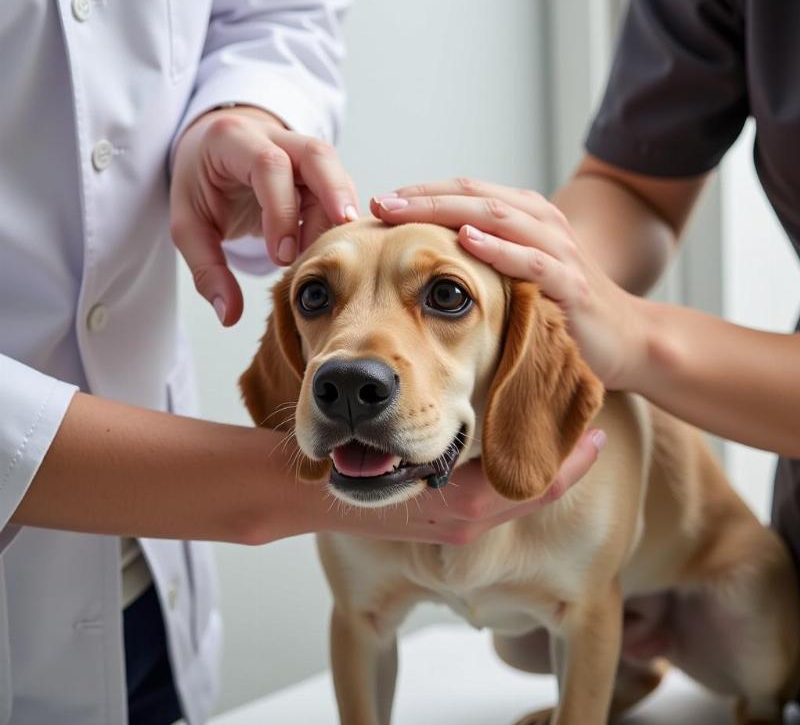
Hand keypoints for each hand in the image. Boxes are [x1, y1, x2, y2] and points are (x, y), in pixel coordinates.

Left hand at [171, 106, 358, 324]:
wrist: (212, 150)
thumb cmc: (201, 186)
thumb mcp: (189, 226)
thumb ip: (207, 270)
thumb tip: (229, 316)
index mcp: (234, 140)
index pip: (269, 166)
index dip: (281, 211)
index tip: (281, 257)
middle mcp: (274, 135)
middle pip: (317, 154)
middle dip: (335, 194)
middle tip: (342, 238)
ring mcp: (300, 147)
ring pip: (335, 170)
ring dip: (341, 211)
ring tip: (337, 252)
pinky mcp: (318, 166)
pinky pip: (339, 186)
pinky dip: (341, 215)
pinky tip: (338, 245)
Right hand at [322, 430, 605, 544]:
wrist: (303, 496)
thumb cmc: (344, 466)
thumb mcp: (401, 455)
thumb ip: (447, 448)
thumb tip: (489, 425)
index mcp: (464, 509)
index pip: (536, 487)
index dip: (571, 462)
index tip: (597, 433)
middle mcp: (467, 521)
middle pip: (533, 492)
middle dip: (562, 462)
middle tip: (588, 428)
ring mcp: (455, 524)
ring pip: (514, 493)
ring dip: (539, 467)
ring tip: (557, 433)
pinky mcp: (441, 519)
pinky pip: (493, 495)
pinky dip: (511, 473)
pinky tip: (509, 447)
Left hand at [370, 179, 645, 388]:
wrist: (625, 339)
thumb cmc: (562, 305)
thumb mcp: (519, 272)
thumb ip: (485, 253)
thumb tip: (425, 250)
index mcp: (525, 216)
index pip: (465, 192)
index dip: (421, 193)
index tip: (378, 202)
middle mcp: (541, 223)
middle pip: (473, 197)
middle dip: (422, 199)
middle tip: (378, 204)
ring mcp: (558, 251)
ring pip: (497, 217)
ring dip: (446, 213)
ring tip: (403, 213)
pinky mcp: (570, 286)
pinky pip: (531, 261)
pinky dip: (497, 249)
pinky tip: (465, 241)